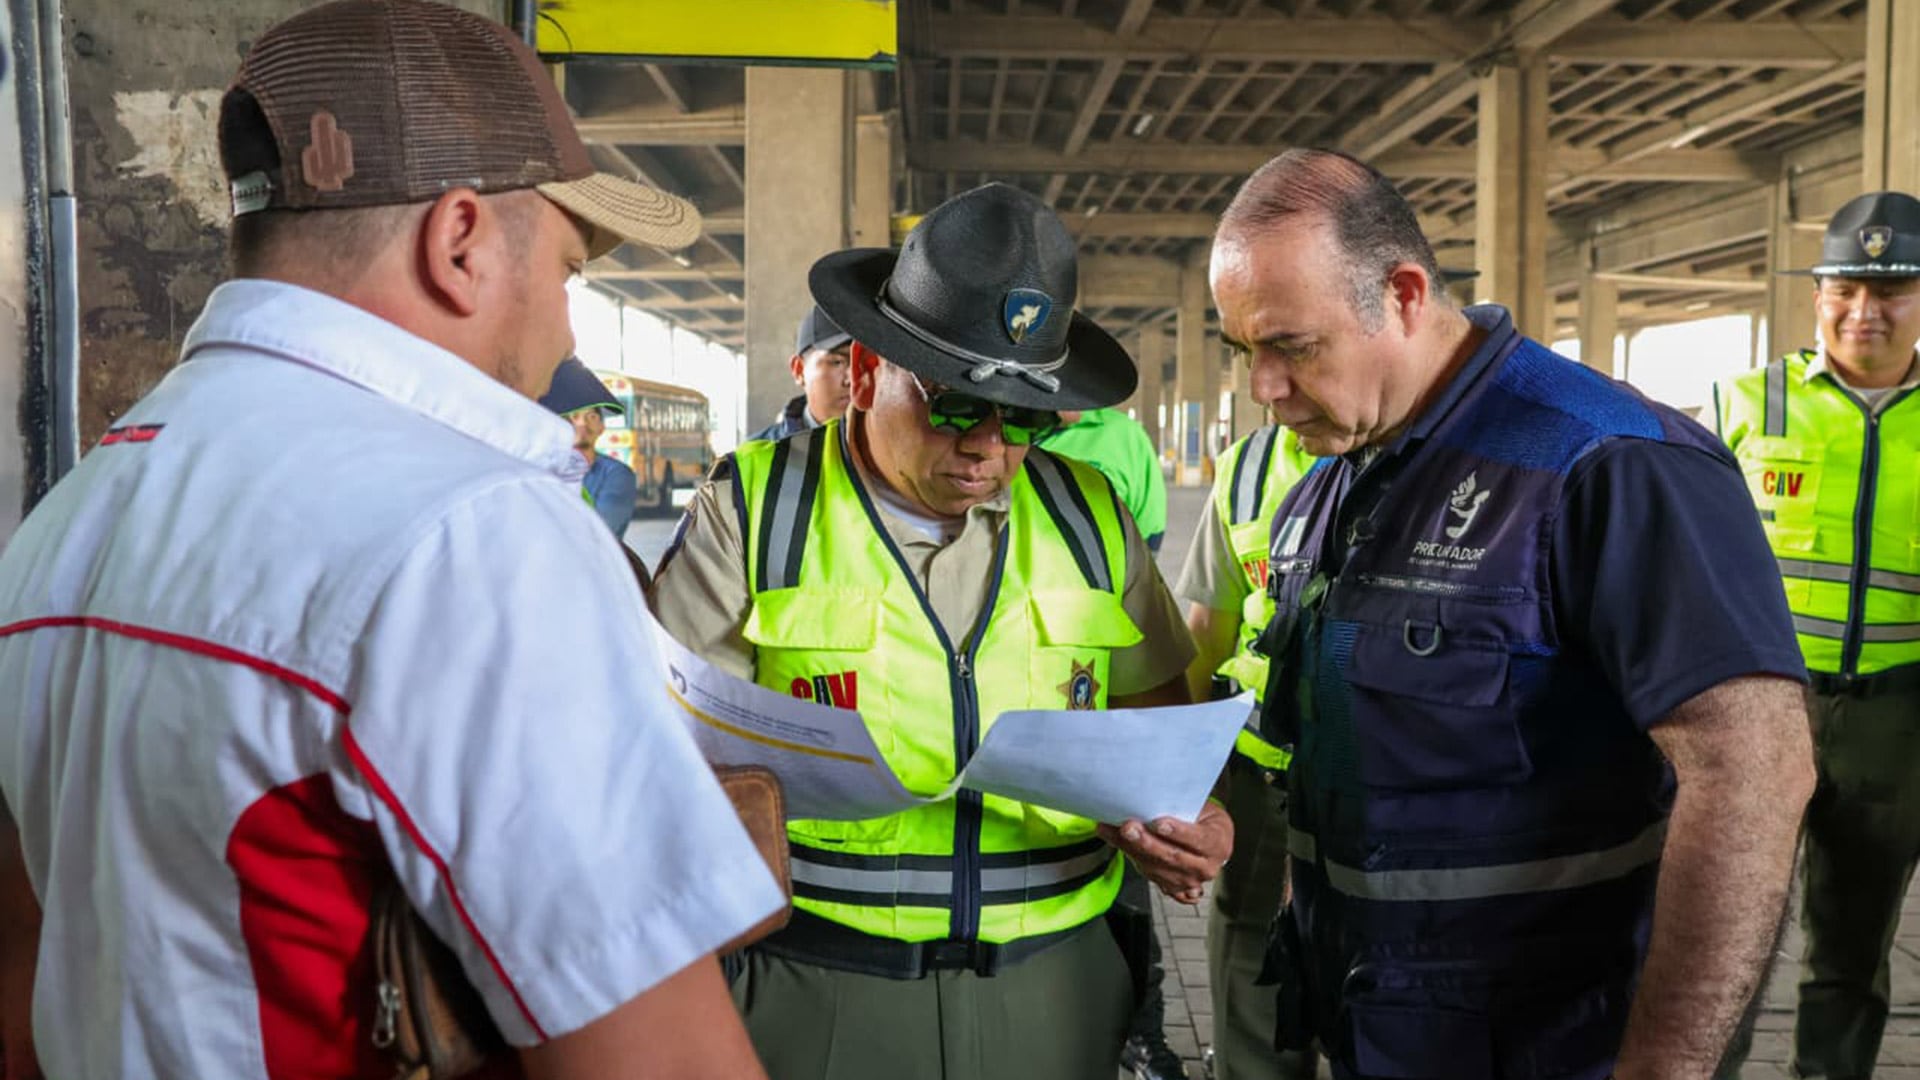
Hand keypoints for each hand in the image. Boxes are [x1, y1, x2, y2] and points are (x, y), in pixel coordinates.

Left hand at [1098, 799, 1233, 904]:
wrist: (1209, 840)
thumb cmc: (1204, 819)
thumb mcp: (1203, 808)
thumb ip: (1183, 807)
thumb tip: (1154, 796)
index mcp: (1218, 844)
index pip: (1199, 839)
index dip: (1178, 832)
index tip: (1159, 823)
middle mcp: (1206, 867)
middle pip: (1173, 857)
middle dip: (1147, 842)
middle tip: (1128, 827)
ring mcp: (1189, 881)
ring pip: (1157, 869)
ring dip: (1132, 850)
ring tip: (1113, 831)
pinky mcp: (1172, 887)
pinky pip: (1148, 874)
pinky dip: (1129, 856)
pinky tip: (1115, 841)